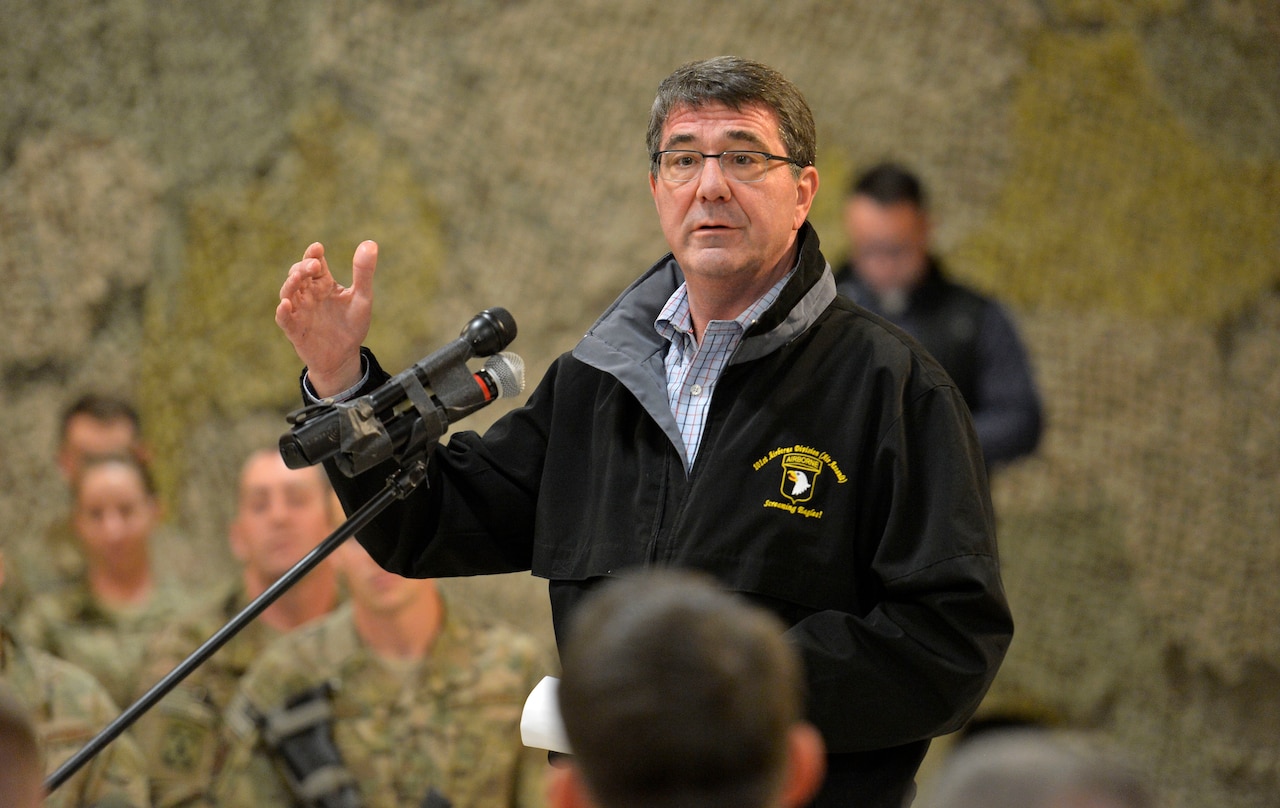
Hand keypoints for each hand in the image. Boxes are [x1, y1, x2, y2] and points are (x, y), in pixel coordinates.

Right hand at [276, 240, 377, 396]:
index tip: (318, 248)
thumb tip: (370, 243)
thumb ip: (364, 272)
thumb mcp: (362, 298)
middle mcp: (308, 294)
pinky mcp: (295, 330)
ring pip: (288, 293)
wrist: (344, 356)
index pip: (314, 263)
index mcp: (323, 284)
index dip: (313, 254)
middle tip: (314, 265)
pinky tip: (286, 305)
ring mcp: (300, 311)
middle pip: (298, 274)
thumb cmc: (351, 325)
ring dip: (290, 283)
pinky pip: (284, 319)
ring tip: (298, 277)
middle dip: (303, 267)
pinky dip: (283, 312)